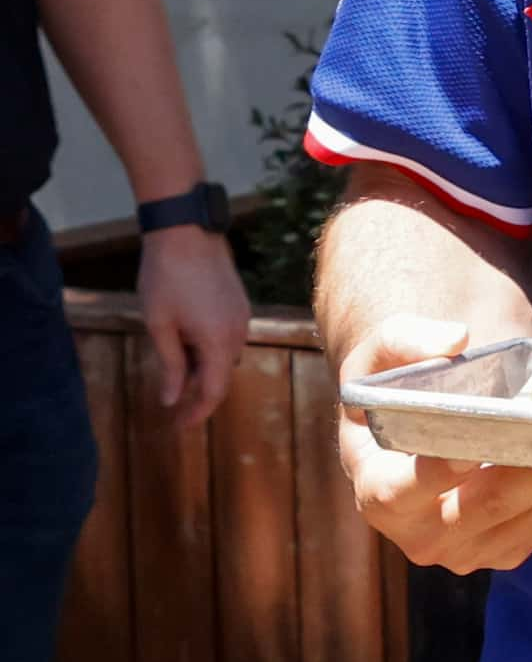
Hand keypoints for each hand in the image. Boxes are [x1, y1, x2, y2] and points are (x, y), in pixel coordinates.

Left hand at [136, 226, 250, 429]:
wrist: (186, 233)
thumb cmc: (166, 278)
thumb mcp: (160, 326)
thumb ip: (170, 365)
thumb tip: (172, 398)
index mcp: (218, 341)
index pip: (213, 391)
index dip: (197, 413)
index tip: (180, 428)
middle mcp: (238, 332)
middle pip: (222, 376)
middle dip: (200, 394)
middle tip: (174, 410)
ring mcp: (242, 316)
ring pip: (225, 356)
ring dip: (204, 371)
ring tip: (176, 377)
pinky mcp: (238, 303)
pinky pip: (227, 338)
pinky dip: (210, 351)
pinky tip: (188, 347)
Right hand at [337, 317, 531, 572]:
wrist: (427, 419)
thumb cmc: (401, 383)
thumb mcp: (384, 352)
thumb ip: (406, 339)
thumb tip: (454, 339)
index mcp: (376, 488)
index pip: (400, 490)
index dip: (438, 474)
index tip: (477, 449)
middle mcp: (418, 531)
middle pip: (481, 506)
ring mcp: (464, 548)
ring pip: (524, 519)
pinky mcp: (506, 547)